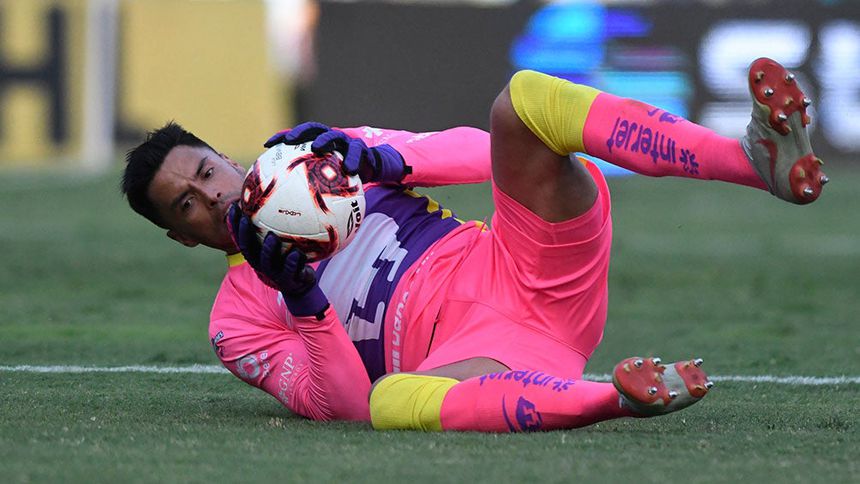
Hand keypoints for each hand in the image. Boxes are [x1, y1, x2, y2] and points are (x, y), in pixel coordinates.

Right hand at [227, 203, 328, 316]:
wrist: (300, 285)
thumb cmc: (288, 258)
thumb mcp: (282, 242)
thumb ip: (277, 225)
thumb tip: (274, 196)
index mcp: (256, 254)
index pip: (241, 238)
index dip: (235, 225)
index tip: (233, 207)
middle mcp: (261, 263)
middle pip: (248, 250)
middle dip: (245, 235)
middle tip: (246, 219)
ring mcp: (274, 274)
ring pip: (266, 262)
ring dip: (268, 250)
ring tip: (272, 237)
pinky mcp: (288, 281)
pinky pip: (289, 272)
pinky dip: (292, 263)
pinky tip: (296, 253)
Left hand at [264, 122, 407, 183]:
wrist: (371, 170)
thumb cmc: (344, 179)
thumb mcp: (326, 184)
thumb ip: (310, 189)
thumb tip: (286, 210)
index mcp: (318, 144)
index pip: (297, 137)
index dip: (282, 137)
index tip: (267, 145)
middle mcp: (330, 139)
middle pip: (313, 129)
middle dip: (301, 133)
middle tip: (291, 141)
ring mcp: (346, 142)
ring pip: (335, 135)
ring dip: (325, 139)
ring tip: (317, 148)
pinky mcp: (362, 148)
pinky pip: (357, 152)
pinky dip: (353, 159)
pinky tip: (350, 169)